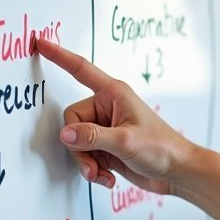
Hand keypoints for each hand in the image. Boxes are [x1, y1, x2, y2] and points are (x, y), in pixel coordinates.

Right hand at [34, 37, 193, 192]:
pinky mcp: (107, 146)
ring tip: (101, 173)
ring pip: (76, 142)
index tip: (41, 42)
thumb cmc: (162, 149)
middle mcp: (107, 108)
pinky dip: (93, 168)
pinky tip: (108, 178)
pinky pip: (86, 155)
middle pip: (72, 121)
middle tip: (94, 163)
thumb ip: (92, 137)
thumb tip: (65, 134)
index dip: (59, 56)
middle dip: (79, 147)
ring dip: (86, 161)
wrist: (178, 172)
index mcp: (114, 94)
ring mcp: (106, 128)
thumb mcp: (125, 141)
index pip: (81, 70)